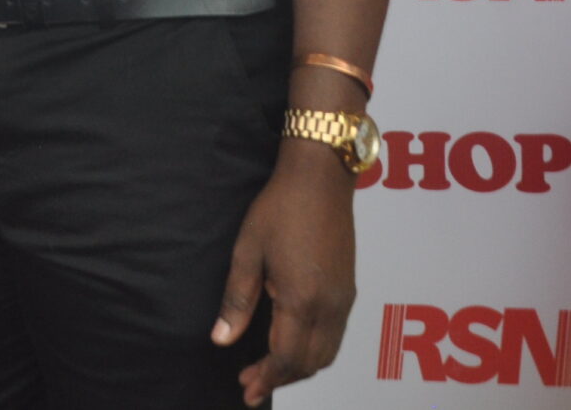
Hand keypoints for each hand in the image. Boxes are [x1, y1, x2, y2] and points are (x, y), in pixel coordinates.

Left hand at [213, 143, 356, 405]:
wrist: (320, 180)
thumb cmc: (279, 209)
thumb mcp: (247, 252)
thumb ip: (237, 300)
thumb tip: (221, 340)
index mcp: (303, 300)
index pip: (287, 357)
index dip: (266, 378)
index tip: (246, 390)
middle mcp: (331, 307)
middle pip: (311, 363)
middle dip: (280, 377)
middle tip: (249, 383)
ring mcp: (344, 300)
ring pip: (327, 353)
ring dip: (298, 367)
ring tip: (267, 370)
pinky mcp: (349, 290)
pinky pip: (335, 336)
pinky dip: (314, 351)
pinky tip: (291, 344)